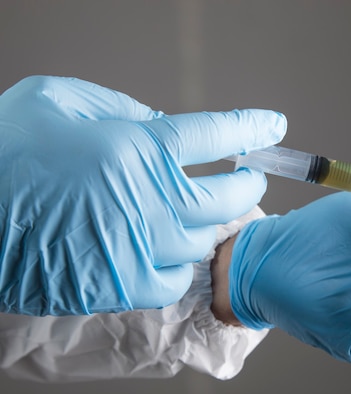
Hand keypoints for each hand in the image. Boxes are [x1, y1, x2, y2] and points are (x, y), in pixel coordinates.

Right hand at [0, 76, 286, 314]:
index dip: (253, 127)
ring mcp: (141, 247)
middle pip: (230, 195)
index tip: (274, 125)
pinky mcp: (123, 285)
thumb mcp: (62, 101)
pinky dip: (180, 264)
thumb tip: (165, 126)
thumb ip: (124, 109)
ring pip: (206, 241)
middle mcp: (152, 199)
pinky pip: (177, 280)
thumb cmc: (6, 147)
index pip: (219, 133)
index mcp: (140, 147)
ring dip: (211, 224)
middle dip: (247, 183)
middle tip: (248, 176)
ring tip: (203, 212)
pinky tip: (170, 249)